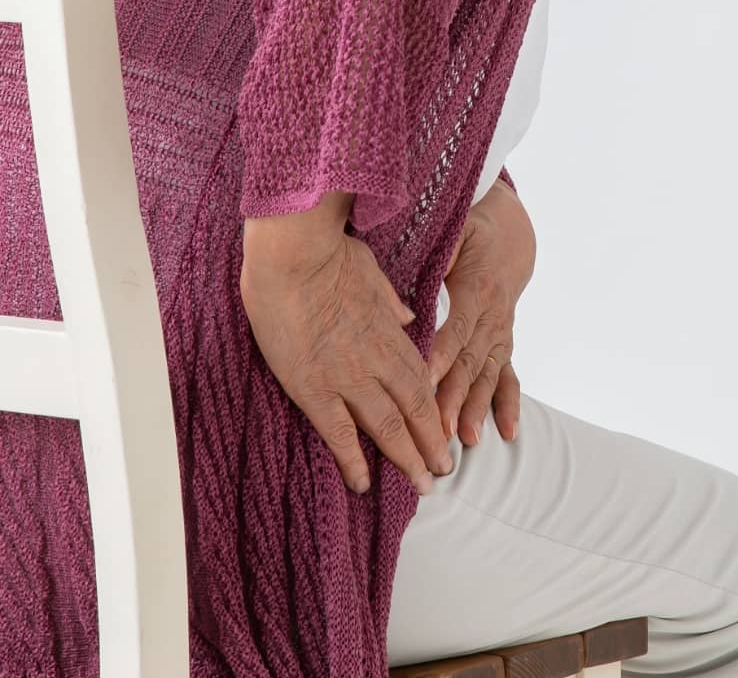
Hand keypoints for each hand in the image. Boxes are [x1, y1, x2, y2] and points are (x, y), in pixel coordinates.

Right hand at [241, 191, 451, 494]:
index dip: (436, 410)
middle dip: (433, 444)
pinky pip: (339, 433)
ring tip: (422, 485)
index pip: (423, 380)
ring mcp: (347, 377)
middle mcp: (378, 361)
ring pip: (387, 428)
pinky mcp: (314, 388)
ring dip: (407, 459)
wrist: (293, 254)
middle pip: (416, 411)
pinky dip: (354, 461)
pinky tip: (363, 484)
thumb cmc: (328, 253)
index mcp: (392, 332)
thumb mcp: (372, 271)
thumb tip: (407, 318)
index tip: (443, 429)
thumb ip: (391, 300)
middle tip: (444, 471)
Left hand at [429, 178, 535, 445]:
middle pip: (471, 361)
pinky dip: (508, 405)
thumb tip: (423, 267)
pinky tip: (508, 432)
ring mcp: (501, 333)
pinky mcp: (504, 343)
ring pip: (488, 374)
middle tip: (439, 427)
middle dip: (455, 396)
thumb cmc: (473, 228)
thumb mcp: (456, 230)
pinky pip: (508, 377)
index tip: (426, 379)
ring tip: (467, 438)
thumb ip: (441, 251)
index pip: (457, 327)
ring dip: (477, 407)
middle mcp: (494, 316)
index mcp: (478, 288)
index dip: (442, 353)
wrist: (511, 230)